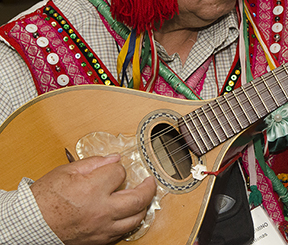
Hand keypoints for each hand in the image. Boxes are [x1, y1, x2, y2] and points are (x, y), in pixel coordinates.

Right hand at [31, 154, 156, 244]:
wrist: (29, 224)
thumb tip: (114, 159)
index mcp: (92, 190)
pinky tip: (127, 214)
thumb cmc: (43, 200)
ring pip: (135, 219)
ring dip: (142, 206)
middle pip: (138, 198)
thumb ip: (94, 163)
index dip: (118, 167)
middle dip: (148, 187)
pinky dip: (128, 222)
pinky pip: (122, 233)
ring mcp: (101, 228)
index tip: (115, 168)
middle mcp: (101, 211)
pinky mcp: (98, 240)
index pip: (120, 173)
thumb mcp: (66, 172)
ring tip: (143, 197)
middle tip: (150, 181)